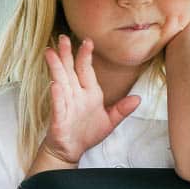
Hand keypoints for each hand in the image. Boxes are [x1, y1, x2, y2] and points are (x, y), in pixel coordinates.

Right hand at [42, 35, 140, 163]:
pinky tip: (55, 84)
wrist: (71, 150)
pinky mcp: (58, 117)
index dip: (85, 56)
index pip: (85, 70)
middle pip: (70, 70)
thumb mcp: (109, 121)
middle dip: (67, 54)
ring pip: (60, 81)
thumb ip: (121, 109)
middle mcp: (75, 95)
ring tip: (51, 53)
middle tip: (63, 38)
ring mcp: (65, 104)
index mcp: (88, 93)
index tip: (88, 41)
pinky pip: (58, 104)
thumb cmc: (87, 133)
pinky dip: (57, 95)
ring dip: (56, 68)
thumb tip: (138, 99)